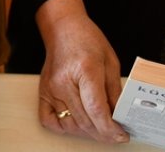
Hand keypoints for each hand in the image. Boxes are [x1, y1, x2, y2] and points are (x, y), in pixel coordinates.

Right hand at [34, 0, 128, 143]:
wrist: (63, 29)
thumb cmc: (87, 40)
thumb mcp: (110, 62)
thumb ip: (115, 92)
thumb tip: (120, 117)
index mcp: (85, 69)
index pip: (97, 109)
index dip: (111, 128)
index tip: (122, 135)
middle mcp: (64, 81)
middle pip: (84, 121)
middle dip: (103, 133)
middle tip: (116, 135)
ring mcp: (50, 89)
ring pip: (70, 125)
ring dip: (87, 132)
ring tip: (100, 128)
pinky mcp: (42, 93)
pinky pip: (50, 121)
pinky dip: (64, 128)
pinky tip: (78, 124)